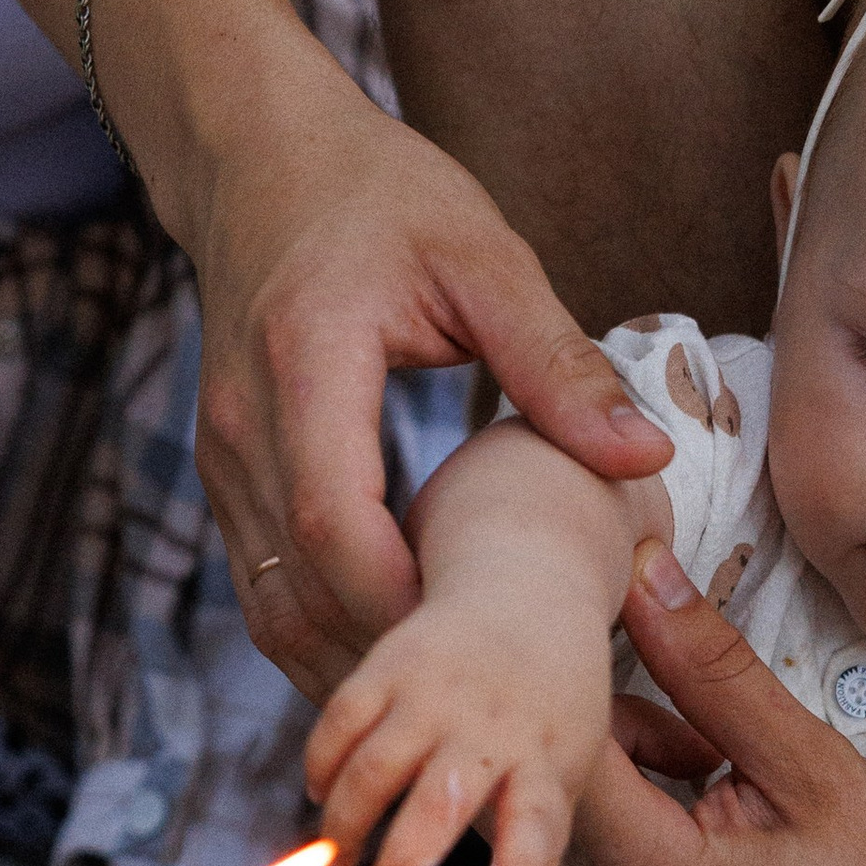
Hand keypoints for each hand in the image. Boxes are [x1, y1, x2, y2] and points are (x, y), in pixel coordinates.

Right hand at [180, 57, 671, 697]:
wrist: (259, 157)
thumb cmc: (378, 193)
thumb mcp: (482, 256)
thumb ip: (555, 361)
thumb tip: (644, 456)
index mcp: (307, 362)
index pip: (335, 520)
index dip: (403, 601)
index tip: (490, 647)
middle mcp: (242, 423)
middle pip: (296, 588)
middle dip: (386, 661)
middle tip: (488, 709)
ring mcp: (221, 456)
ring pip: (270, 606)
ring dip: (348, 667)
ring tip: (449, 707)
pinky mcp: (226, 474)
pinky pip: (265, 586)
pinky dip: (324, 634)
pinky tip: (400, 657)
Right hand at [307, 593, 612, 865]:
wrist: (527, 589)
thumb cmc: (550, 706)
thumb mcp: (569, 764)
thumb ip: (537, 835)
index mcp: (546, 755)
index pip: (537, 824)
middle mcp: (487, 724)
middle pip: (436, 807)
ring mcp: (433, 692)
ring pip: (371, 773)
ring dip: (345, 828)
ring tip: (341, 863)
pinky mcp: (387, 665)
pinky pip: (336, 726)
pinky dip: (320, 769)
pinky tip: (321, 797)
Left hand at [539, 543, 865, 865]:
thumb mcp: (815, 766)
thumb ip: (716, 672)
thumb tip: (644, 575)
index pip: (559, 744)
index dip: (583, 674)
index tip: (631, 643)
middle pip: (549, 775)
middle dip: (613, 726)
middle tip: (705, 738)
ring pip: (558, 807)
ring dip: (619, 771)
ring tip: (709, 777)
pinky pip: (572, 850)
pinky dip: (618, 814)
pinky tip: (688, 818)